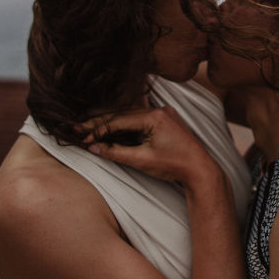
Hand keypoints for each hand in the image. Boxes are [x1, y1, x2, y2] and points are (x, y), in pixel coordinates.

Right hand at [81, 106, 215, 185]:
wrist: (200, 169)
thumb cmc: (174, 165)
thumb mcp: (142, 160)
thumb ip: (116, 153)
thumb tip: (93, 148)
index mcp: (154, 116)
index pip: (118, 121)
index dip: (98, 129)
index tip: (81, 137)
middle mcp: (159, 109)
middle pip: (122, 115)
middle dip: (100, 123)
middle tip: (77, 128)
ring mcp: (163, 113)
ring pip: (130, 116)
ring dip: (111, 124)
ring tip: (89, 129)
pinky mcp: (165, 119)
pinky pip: (139, 119)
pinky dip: (125, 125)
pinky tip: (111, 131)